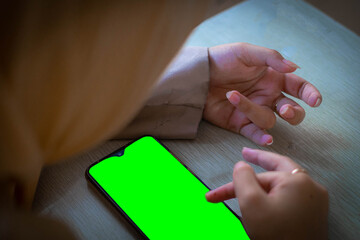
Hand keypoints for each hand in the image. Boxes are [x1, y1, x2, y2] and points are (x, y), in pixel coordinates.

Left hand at [203, 43, 321, 144]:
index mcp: (273, 78)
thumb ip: (271, 58)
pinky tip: (266, 138)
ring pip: (269, 120)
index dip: (310, 94)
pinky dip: (261, 137)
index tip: (315, 101)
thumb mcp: (246, 52)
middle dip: (294, 113)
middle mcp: (267, 96)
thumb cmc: (222, 59)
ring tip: (233, 96)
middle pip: (292, 111)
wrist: (198, 74)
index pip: (298, 88)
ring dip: (254, 111)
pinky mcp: (239, 123)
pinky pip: (255, 133)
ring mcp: (254, 111)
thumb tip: (295, 67)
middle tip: (285, 110)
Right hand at [206, 148, 327, 239]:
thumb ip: (243, 178)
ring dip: (265, 185)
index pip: (258, 176)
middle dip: (258, 165)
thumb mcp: (251, 203)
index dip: (235, 184)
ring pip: (283, 186)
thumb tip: (241, 165)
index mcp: (297, 180)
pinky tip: (268, 200)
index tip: (215, 194)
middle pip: (276, 171)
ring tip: (250, 189)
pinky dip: (276, 196)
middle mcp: (311, 187)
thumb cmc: (275, 235)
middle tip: (246, 154)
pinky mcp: (314, 215)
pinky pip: (291, 197)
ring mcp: (315, 201)